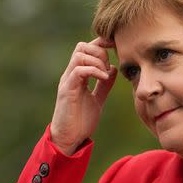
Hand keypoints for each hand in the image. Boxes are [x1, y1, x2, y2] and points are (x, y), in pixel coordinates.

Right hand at [50, 37, 116, 154]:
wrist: (69, 139)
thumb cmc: (81, 120)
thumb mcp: (97, 99)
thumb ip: (104, 85)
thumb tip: (113, 69)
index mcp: (77, 75)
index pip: (86, 49)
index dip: (101, 44)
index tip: (115, 47)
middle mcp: (71, 75)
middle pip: (82, 47)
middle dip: (99, 52)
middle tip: (109, 67)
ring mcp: (68, 81)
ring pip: (79, 55)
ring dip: (97, 61)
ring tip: (105, 74)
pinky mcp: (68, 91)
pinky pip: (78, 71)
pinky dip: (93, 71)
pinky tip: (103, 78)